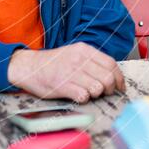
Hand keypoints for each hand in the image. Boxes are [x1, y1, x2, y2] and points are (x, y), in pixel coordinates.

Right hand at [7, 42, 125, 103]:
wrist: (28, 67)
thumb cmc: (52, 63)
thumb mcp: (73, 53)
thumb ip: (91, 60)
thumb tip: (111, 75)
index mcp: (84, 50)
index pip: (111, 64)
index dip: (119, 78)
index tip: (120, 86)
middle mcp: (79, 59)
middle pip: (107, 78)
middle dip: (110, 89)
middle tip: (105, 93)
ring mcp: (70, 72)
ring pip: (98, 88)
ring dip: (96, 95)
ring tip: (89, 93)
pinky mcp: (63, 86)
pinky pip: (83, 96)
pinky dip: (84, 99)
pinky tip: (78, 96)